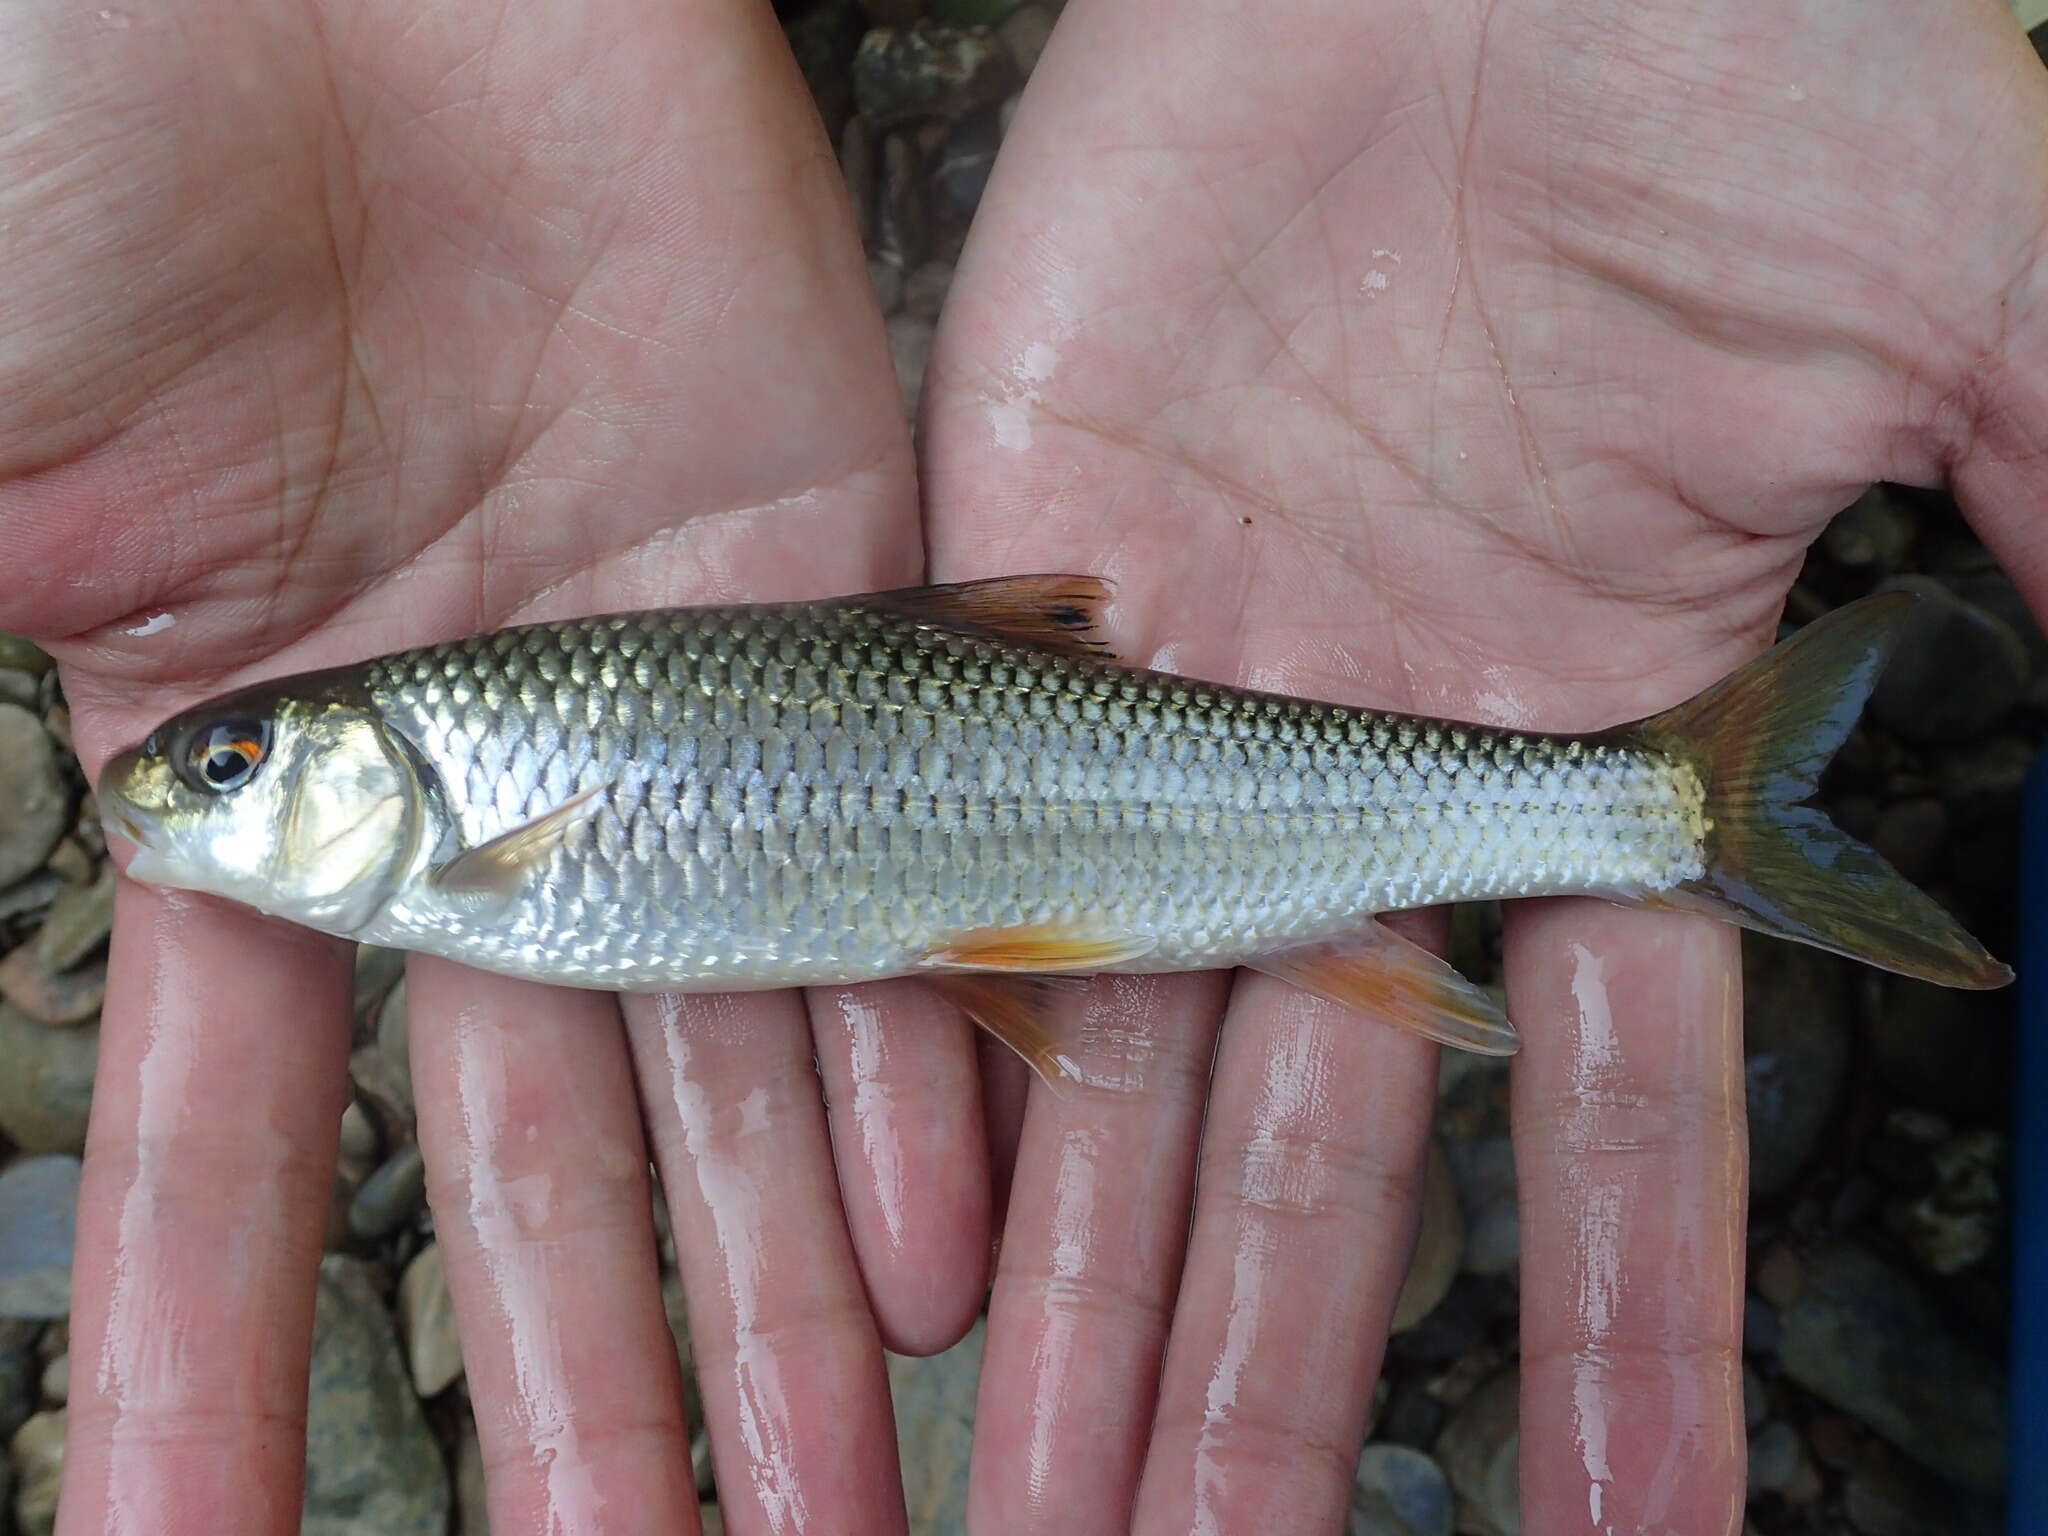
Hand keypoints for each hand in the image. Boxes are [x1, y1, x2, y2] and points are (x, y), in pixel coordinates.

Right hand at [0, 4, 991, 1529]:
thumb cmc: (90, 146)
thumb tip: (45, 896)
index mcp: (250, 771)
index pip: (227, 1145)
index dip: (203, 1361)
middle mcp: (480, 774)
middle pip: (537, 1151)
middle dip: (577, 1392)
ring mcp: (670, 699)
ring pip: (732, 1058)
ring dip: (766, 1295)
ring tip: (823, 1499)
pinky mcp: (836, 595)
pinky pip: (887, 867)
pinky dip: (900, 1063)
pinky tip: (928, 1256)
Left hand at [922, 0, 2047, 1528]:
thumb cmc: (1723, 60)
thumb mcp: (1965, 300)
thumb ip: (2044, 526)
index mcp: (1575, 743)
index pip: (1606, 1116)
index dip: (1623, 1330)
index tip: (1630, 1533)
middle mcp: (1353, 766)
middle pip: (1310, 1148)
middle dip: (1269, 1378)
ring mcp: (1164, 699)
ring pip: (1109, 1060)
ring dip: (1081, 1293)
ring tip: (1047, 1502)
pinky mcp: (995, 599)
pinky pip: (935, 864)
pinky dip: (921, 1052)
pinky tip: (910, 1247)